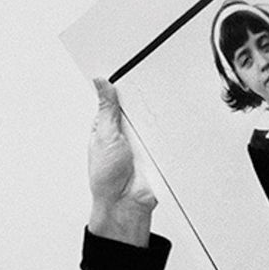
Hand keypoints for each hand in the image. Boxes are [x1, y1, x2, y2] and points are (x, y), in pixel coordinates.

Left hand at [87, 79, 156, 246]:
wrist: (126, 204)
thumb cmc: (107, 177)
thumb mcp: (104, 136)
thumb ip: (106, 109)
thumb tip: (100, 82)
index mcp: (108, 126)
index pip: (117, 99)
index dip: (122, 85)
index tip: (129, 65)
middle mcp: (126, 132)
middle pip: (138, 106)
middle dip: (143, 99)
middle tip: (148, 87)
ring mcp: (144, 141)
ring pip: (154, 119)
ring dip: (156, 117)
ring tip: (157, 114)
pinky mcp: (159, 150)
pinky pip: (166, 136)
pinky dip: (168, 132)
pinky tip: (168, 129)